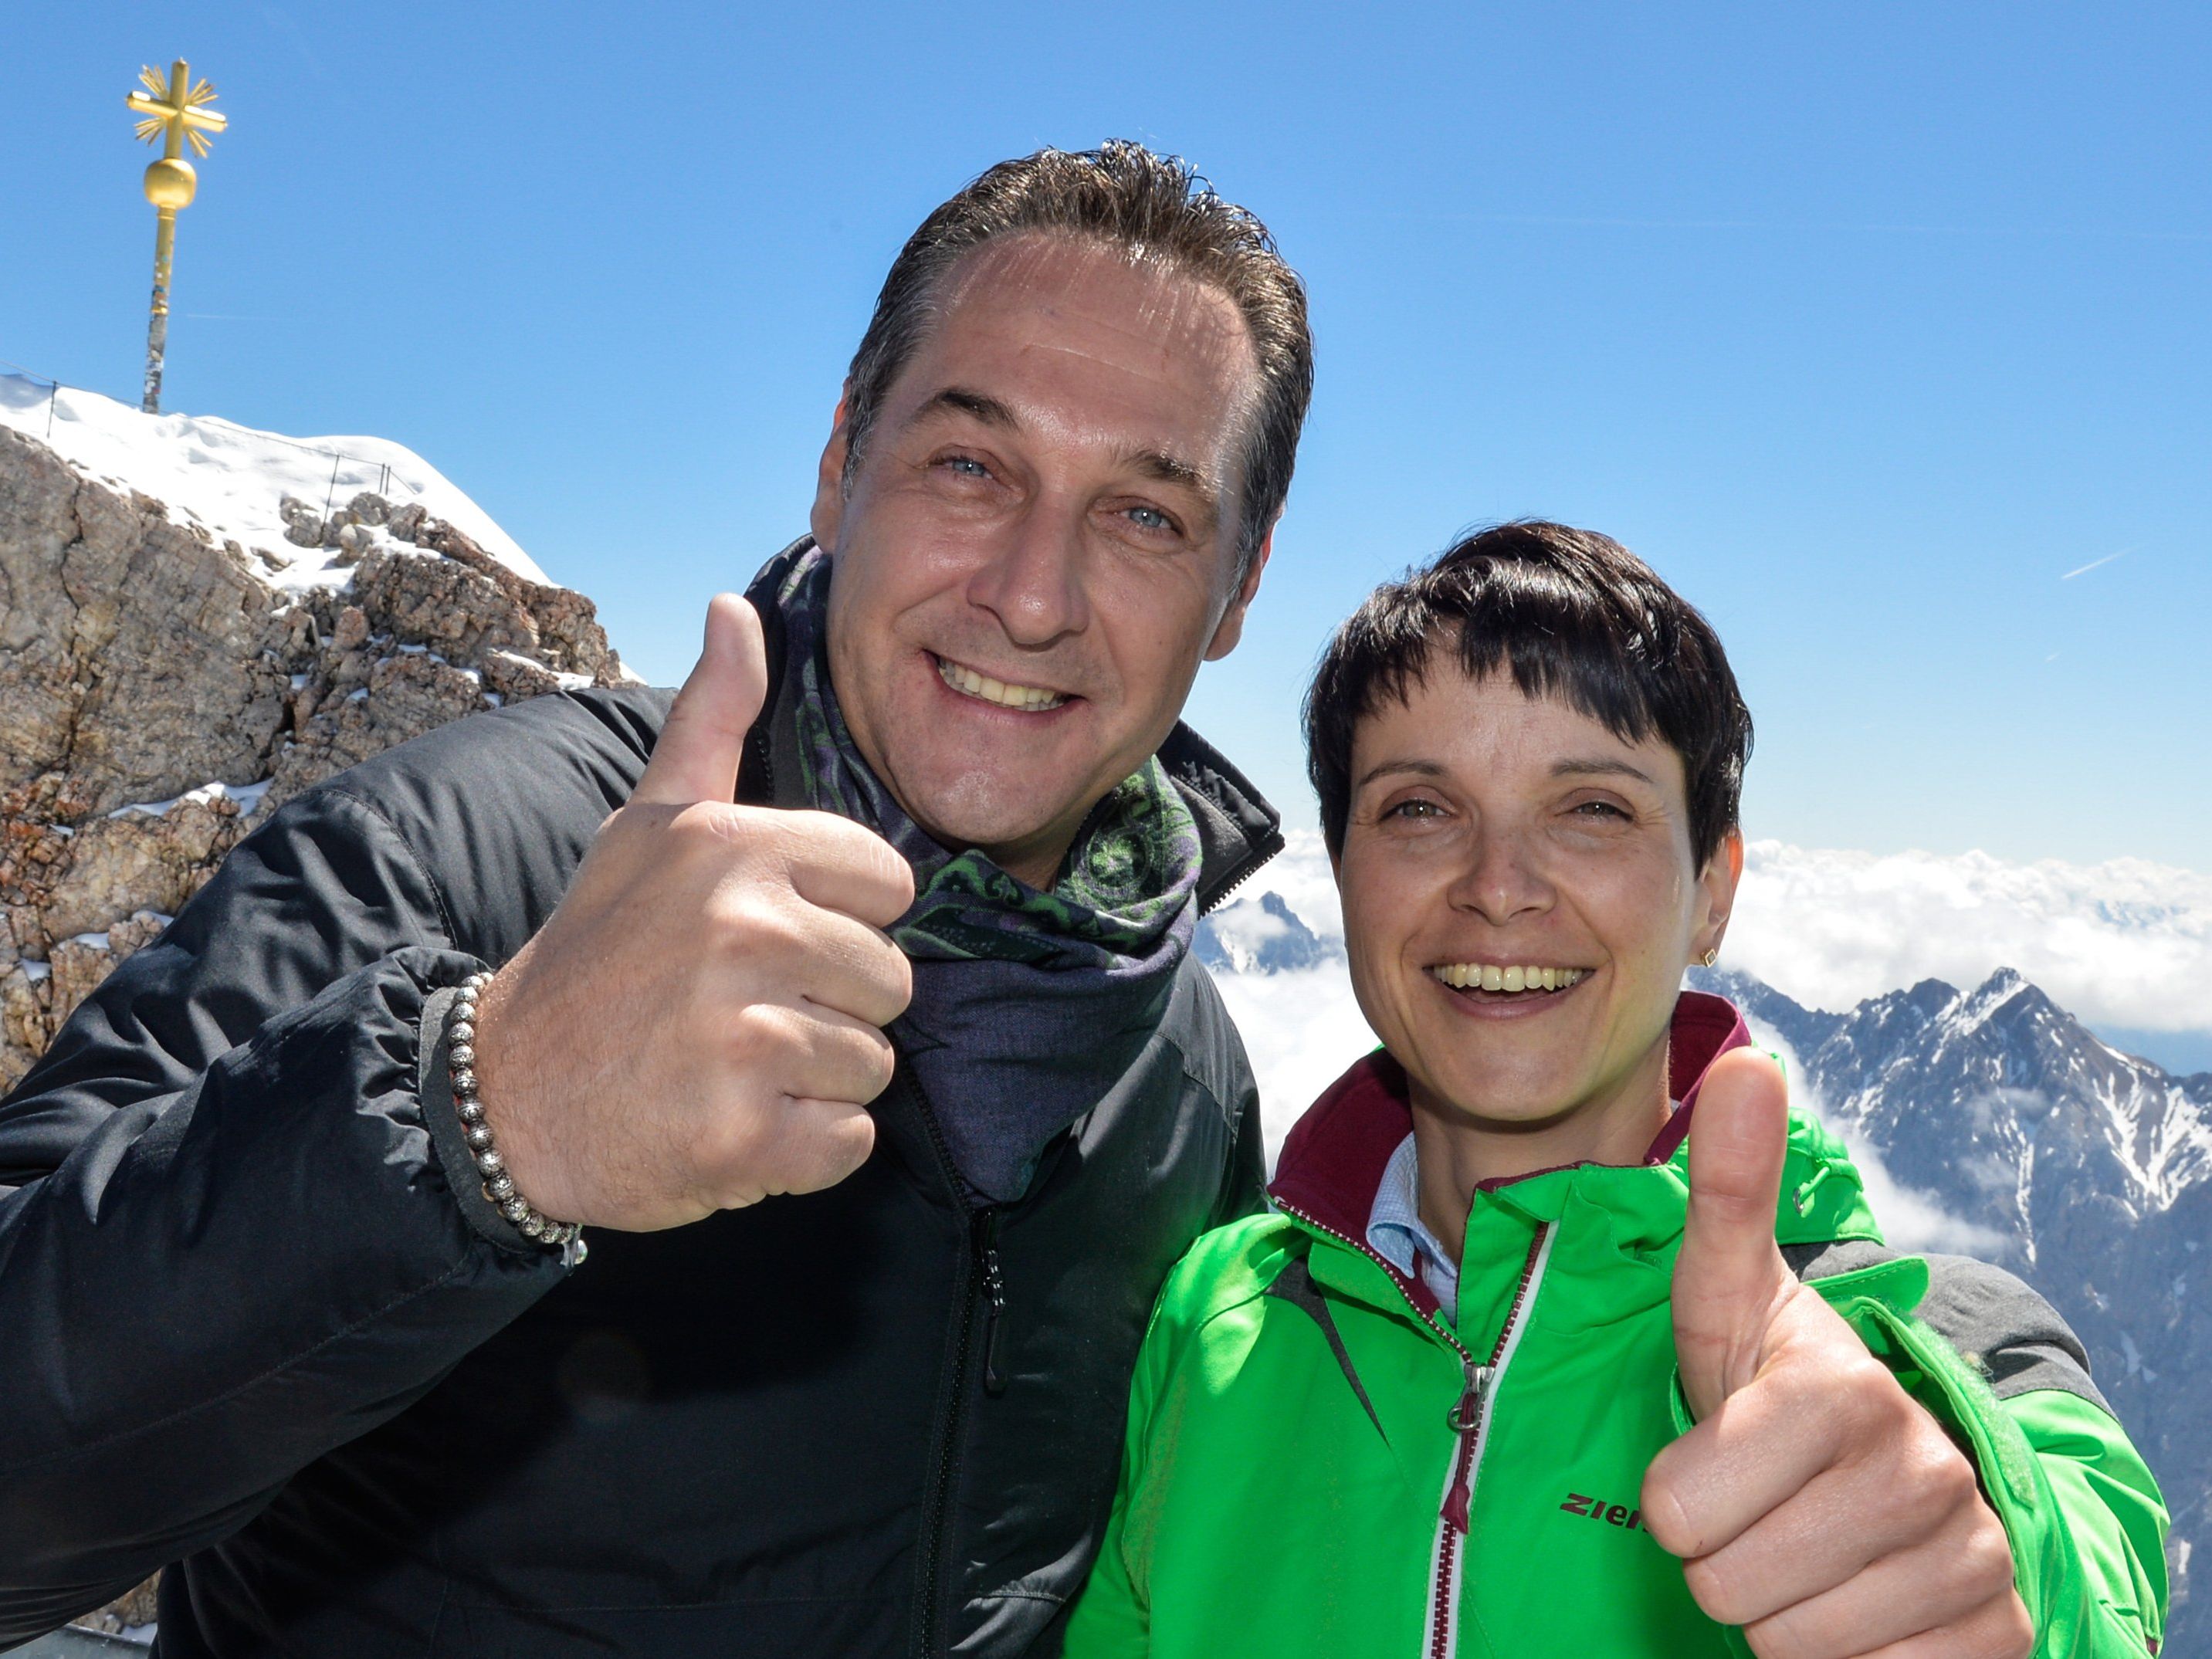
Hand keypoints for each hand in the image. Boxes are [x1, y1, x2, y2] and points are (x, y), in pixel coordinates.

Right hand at [470, 593, 914, 1230]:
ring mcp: (743, 1037)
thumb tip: (737, 607)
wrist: (504, 1095)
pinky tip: (731, 1121)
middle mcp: (743, 932)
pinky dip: (801, 1148)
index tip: (765, 940)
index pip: (889, 886)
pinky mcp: (741, 1137)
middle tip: (740, 1013)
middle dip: (831, 1007)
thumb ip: (711, 718)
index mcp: (735, 849)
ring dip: (813, 1080)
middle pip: (891, 982)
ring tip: (730, 1066)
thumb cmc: (598, 953)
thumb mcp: (649, 822)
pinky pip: (848, 1141)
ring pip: (873, 1064)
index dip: (841, 921)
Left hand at [1641, 1050, 2032, 1658]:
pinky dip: (1842, 1658)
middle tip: (1752, 1513)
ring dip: (1777, 1614)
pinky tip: (1855, 1599)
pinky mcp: (1995, 1640)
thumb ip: (1726, 1190)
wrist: (1890, 1474)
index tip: (1701, 1469)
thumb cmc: (1776, 1385)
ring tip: (1799, 1550)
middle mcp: (1920, 1472)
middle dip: (1721, 1560)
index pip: (1679, 1509)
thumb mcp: (1728, 1295)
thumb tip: (1749, 1059)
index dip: (1671, 1500)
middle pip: (1727, 1590)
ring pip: (1788, 1650)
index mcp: (1838, 1391)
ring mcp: (1967, 1560)